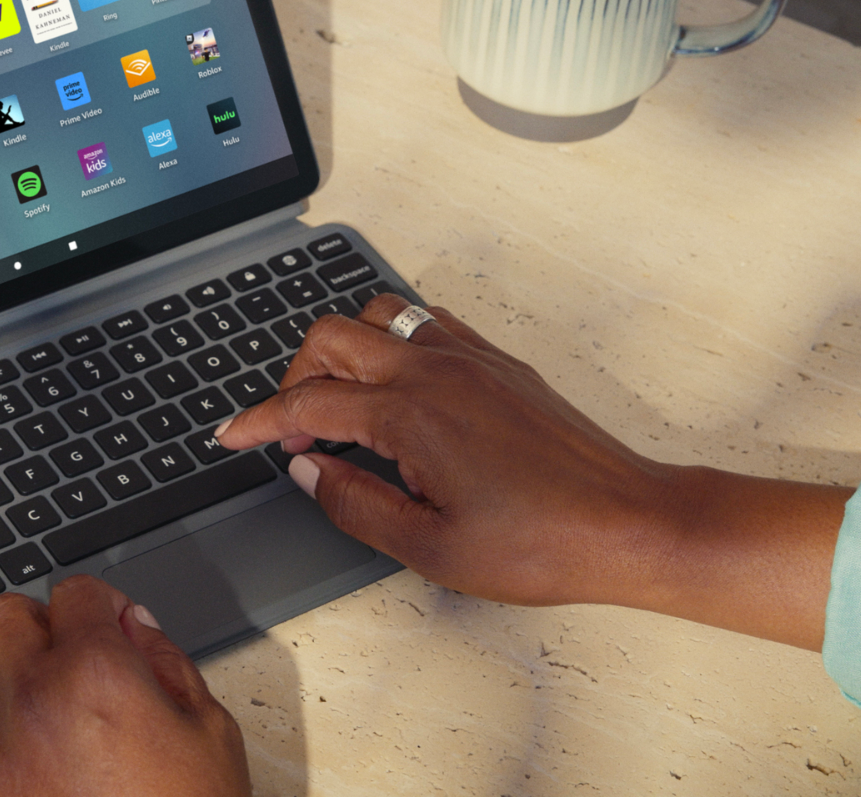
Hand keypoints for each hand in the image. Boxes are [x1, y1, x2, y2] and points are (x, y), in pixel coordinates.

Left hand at [0, 576, 250, 796]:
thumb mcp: (209, 732)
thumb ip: (167, 663)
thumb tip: (134, 625)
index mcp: (97, 672)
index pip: (75, 593)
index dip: (99, 602)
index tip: (108, 622)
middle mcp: (34, 698)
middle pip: (6, 615)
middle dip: (39, 624)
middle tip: (67, 654)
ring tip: (21, 697)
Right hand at [214, 294, 849, 648]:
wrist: (628, 522)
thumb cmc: (540, 543)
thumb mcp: (429, 547)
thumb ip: (354, 504)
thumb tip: (307, 472)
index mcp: (410, 414)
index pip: (307, 403)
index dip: (259, 422)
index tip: (232, 436)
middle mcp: (435, 369)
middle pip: (332, 336)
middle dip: (294, 376)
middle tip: (291, 431)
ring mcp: (470, 356)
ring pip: (380, 314)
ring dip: (344, 349)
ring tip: (340, 404)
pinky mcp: (498, 361)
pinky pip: (427, 322)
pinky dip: (393, 341)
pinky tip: (396, 389)